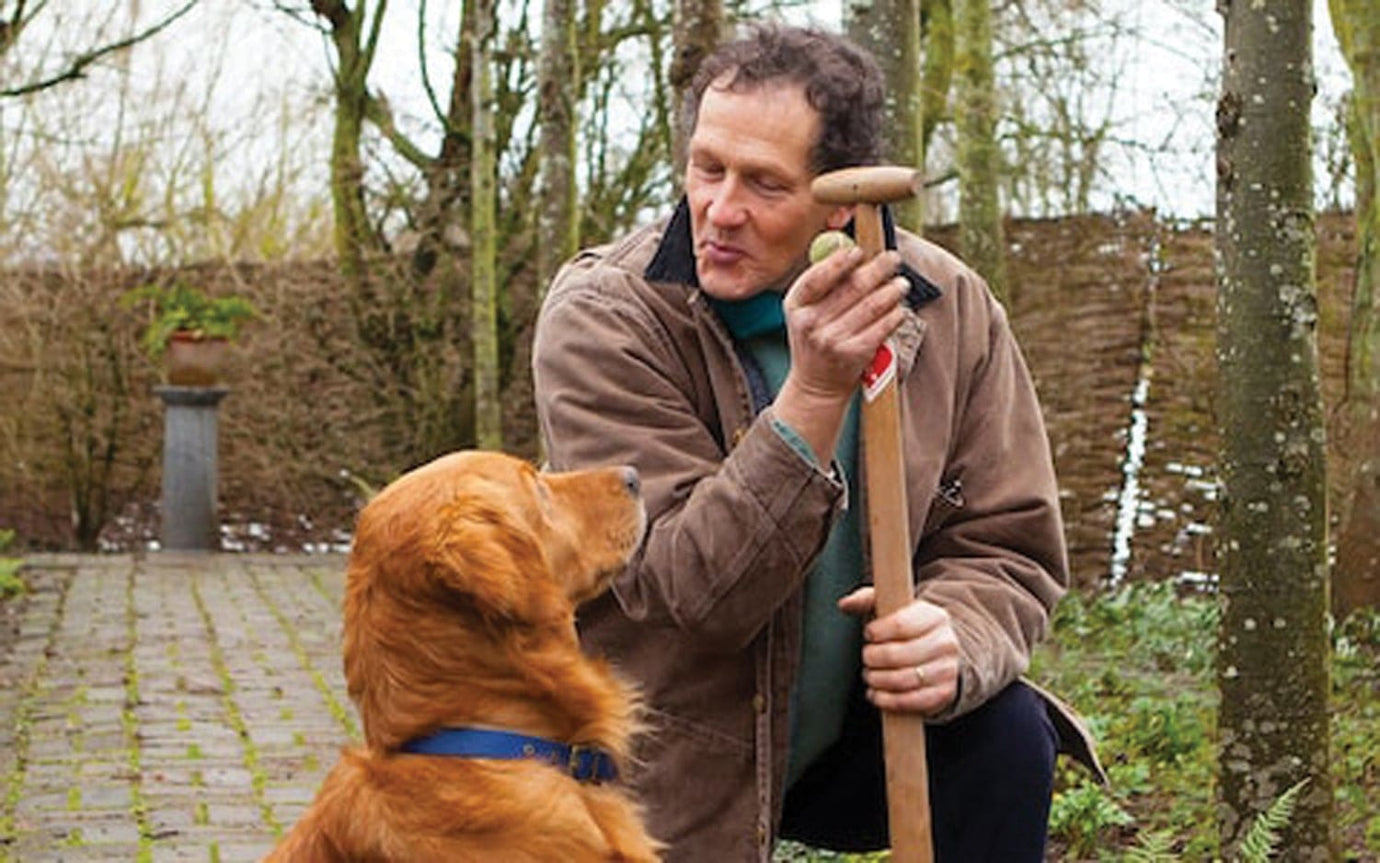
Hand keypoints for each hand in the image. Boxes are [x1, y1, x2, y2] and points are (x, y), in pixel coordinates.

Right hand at [782, 247, 907, 401]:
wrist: (816, 384)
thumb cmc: (816, 340)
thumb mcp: (807, 312)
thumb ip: (824, 284)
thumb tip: (854, 252)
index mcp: (795, 305)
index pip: (817, 276)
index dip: (840, 261)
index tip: (859, 251)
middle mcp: (810, 322)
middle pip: (850, 287)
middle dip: (877, 269)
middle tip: (893, 259)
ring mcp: (830, 339)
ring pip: (870, 305)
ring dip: (891, 291)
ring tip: (902, 283)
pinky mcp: (852, 354)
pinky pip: (880, 327)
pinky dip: (894, 315)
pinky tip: (900, 309)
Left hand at [838, 586, 960, 716]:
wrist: (940, 651)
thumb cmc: (909, 628)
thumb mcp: (892, 607)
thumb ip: (867, 600)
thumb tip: (845, 604)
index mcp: (935, 616)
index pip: (901, 625)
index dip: (877, 632)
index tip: (868, 634)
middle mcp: (946, 642)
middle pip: (899, 654)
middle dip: (873, 658)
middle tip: (867, 657)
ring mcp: (947, 670)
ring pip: (904, 680)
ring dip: (878, 680)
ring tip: (870, 675)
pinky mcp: (944, 693)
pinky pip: (912, 702)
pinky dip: (888, 701)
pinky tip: (877, 694)